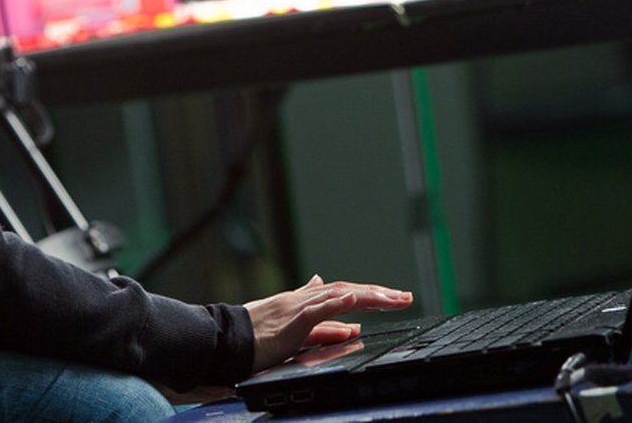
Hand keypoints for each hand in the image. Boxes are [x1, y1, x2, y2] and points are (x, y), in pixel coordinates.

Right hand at [244, 274, 412, 371]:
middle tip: (405, 297)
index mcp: (305, 302)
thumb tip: (352, 323)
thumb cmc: (254, 339)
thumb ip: (322, 326)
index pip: (344, 293)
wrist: (225, 340)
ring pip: (338, 294)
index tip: (393, 298)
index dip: (370, 294)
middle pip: (348, 290)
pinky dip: (336, 303)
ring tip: (392, 297)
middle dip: (379, 293)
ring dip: (368, 295)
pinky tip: (353, 301)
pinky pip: (316, 308)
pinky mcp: (290, 319)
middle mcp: (304, 299)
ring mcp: (297, 306)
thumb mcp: (296, 332)